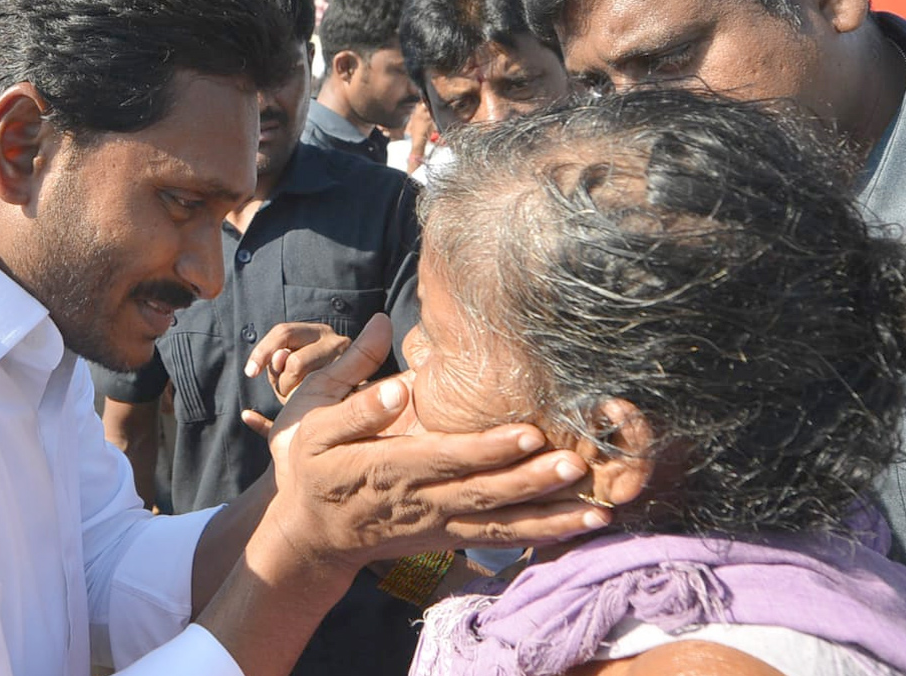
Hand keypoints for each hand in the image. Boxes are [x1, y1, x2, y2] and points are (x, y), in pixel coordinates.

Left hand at [245, 322, 352, 403]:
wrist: (344, 412)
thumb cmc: (309, 389)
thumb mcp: (288, 374)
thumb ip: (277, 368)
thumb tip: (279, 358)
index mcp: (315, 333)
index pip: (283, 333)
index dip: (262, 352)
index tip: (250, 373)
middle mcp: (335, 341)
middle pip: (295, 360)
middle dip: (284, 382)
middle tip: (287, 394)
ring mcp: (351, 362)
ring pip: (311, 382)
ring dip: (301, 398)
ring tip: (305, 404)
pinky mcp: (362, 383)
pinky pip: (329, 401)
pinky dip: (313, 408)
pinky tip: (295, 414)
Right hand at [255, 315, 610, 573]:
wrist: (307, 536)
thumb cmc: (309, 468)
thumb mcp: (310, 423)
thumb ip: (353, 395)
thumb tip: (394, 368)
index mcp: (384, 467)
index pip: (443, 457)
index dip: (486, 448)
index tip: (527, 432)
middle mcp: (417, 500)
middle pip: (482, 492)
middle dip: (532, 481)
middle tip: (578, 464)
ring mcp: (435, 523)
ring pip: (498, 522)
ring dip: (548, 517)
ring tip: (597, 509)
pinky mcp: (447, 537)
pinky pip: (498, 538)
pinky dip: (539, 536)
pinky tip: (578, 527)